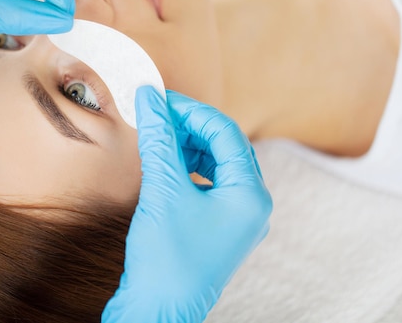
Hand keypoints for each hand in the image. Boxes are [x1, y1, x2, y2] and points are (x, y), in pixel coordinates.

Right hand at [102, 87, 271, 322]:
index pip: (225, 133)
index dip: (190, 111)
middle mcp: (251, 205)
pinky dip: (188, 167)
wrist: (158, 312)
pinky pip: (209, 184)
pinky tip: (167, 162)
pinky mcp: (218, 227)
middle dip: (191, 126)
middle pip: (225, 146)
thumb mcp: (163, 191)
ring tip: (161, 135)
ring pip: (218, 164)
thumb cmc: (166, 261)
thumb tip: (150, 100)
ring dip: (189, 145)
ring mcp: (236, 218)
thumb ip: (159, 140)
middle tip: (158, 113)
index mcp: (250, 195)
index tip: (159, 99)